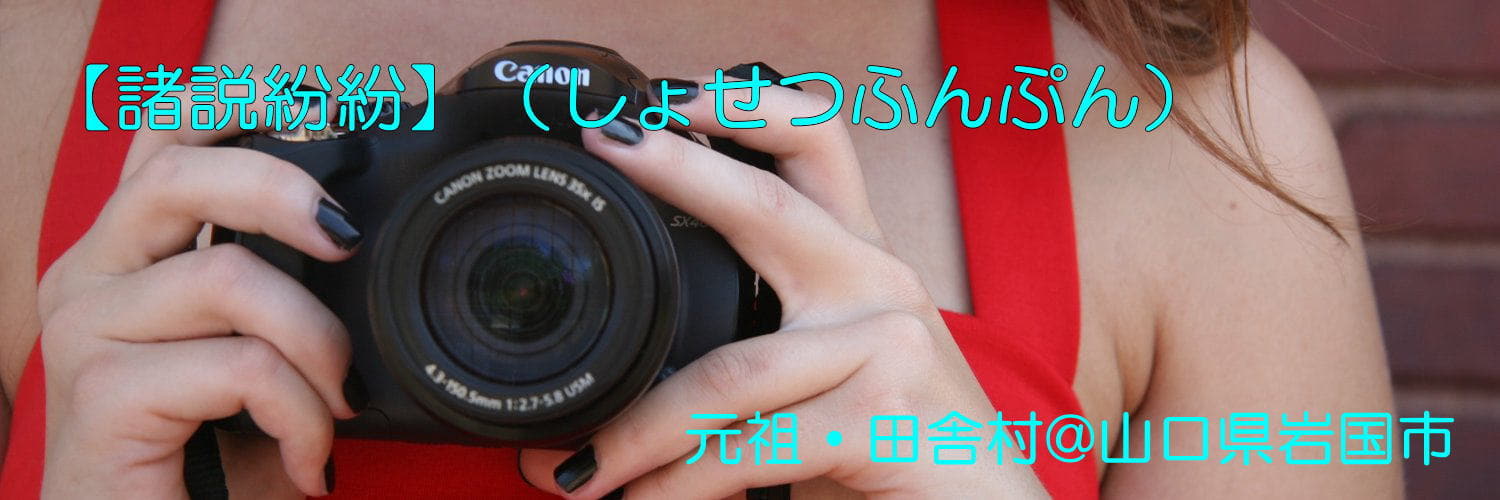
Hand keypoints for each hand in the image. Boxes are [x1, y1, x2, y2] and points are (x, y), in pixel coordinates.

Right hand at [36, 124, 359, 497]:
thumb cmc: (212, 457)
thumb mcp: (256, 353)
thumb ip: (287, 290)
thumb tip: (362, 238)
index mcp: (129, 252)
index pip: (165, 137)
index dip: (238, 103)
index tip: (322, 113)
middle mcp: (91, 276)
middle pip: (180, 172)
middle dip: (283, 186)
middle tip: (347, 237)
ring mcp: (86, 333)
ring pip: (230, 280)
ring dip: (318, 345)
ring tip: (340, 404)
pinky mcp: (100, 397)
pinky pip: (239, 368)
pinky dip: (302, 415)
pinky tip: (311, 459)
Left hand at [517, 78, 1049, 497]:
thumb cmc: (904, 449)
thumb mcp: (837, 373)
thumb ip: (762, 352)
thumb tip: (639, 378)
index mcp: (861, 263)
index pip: (818, 146)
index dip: (744, 107)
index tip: (662, 102)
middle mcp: (880, 284)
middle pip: (771, 205)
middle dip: (679, 168)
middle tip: (605, 147)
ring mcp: (888, 342)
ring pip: (730, 372)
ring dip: (639, 429)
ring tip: (579, 464)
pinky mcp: (883, 410)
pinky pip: (748, 447)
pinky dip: (679, 485)